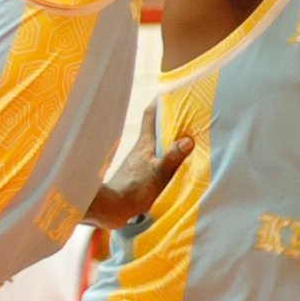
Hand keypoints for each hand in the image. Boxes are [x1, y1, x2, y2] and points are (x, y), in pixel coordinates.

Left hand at [85, 106, 192, 229]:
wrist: (111, 209)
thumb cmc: (133, 190)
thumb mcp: (158, 173)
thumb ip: (172, 157)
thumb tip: (188, 139)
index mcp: (144, 144)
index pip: (150, 115)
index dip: (159, 102)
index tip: (168, 91)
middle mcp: (140, 150)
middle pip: (154, 129)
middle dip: (167, 119)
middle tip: (184, 113)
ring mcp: (138, 163)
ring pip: (154, 145)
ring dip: (166, 140)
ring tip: (183, 138)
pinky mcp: (137, 177)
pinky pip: (154, 161)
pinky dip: (164, 158)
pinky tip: (172, 166)